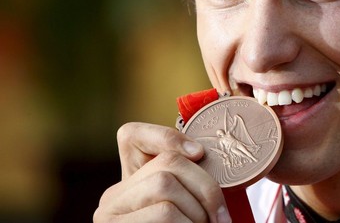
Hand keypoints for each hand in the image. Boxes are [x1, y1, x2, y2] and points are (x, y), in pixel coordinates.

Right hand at [93, 122, 231, 222]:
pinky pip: (165, 213)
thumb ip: (186, 185)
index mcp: (130, 184)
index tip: (200, 152)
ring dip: (198, 212)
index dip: (166, 135)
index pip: (131, 135)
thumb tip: (201, 151)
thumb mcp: (187, 210)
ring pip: (165, 185)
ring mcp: (109, 216)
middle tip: (219, 217)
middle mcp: (113, 196)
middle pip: (167, 164)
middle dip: (205, 187)